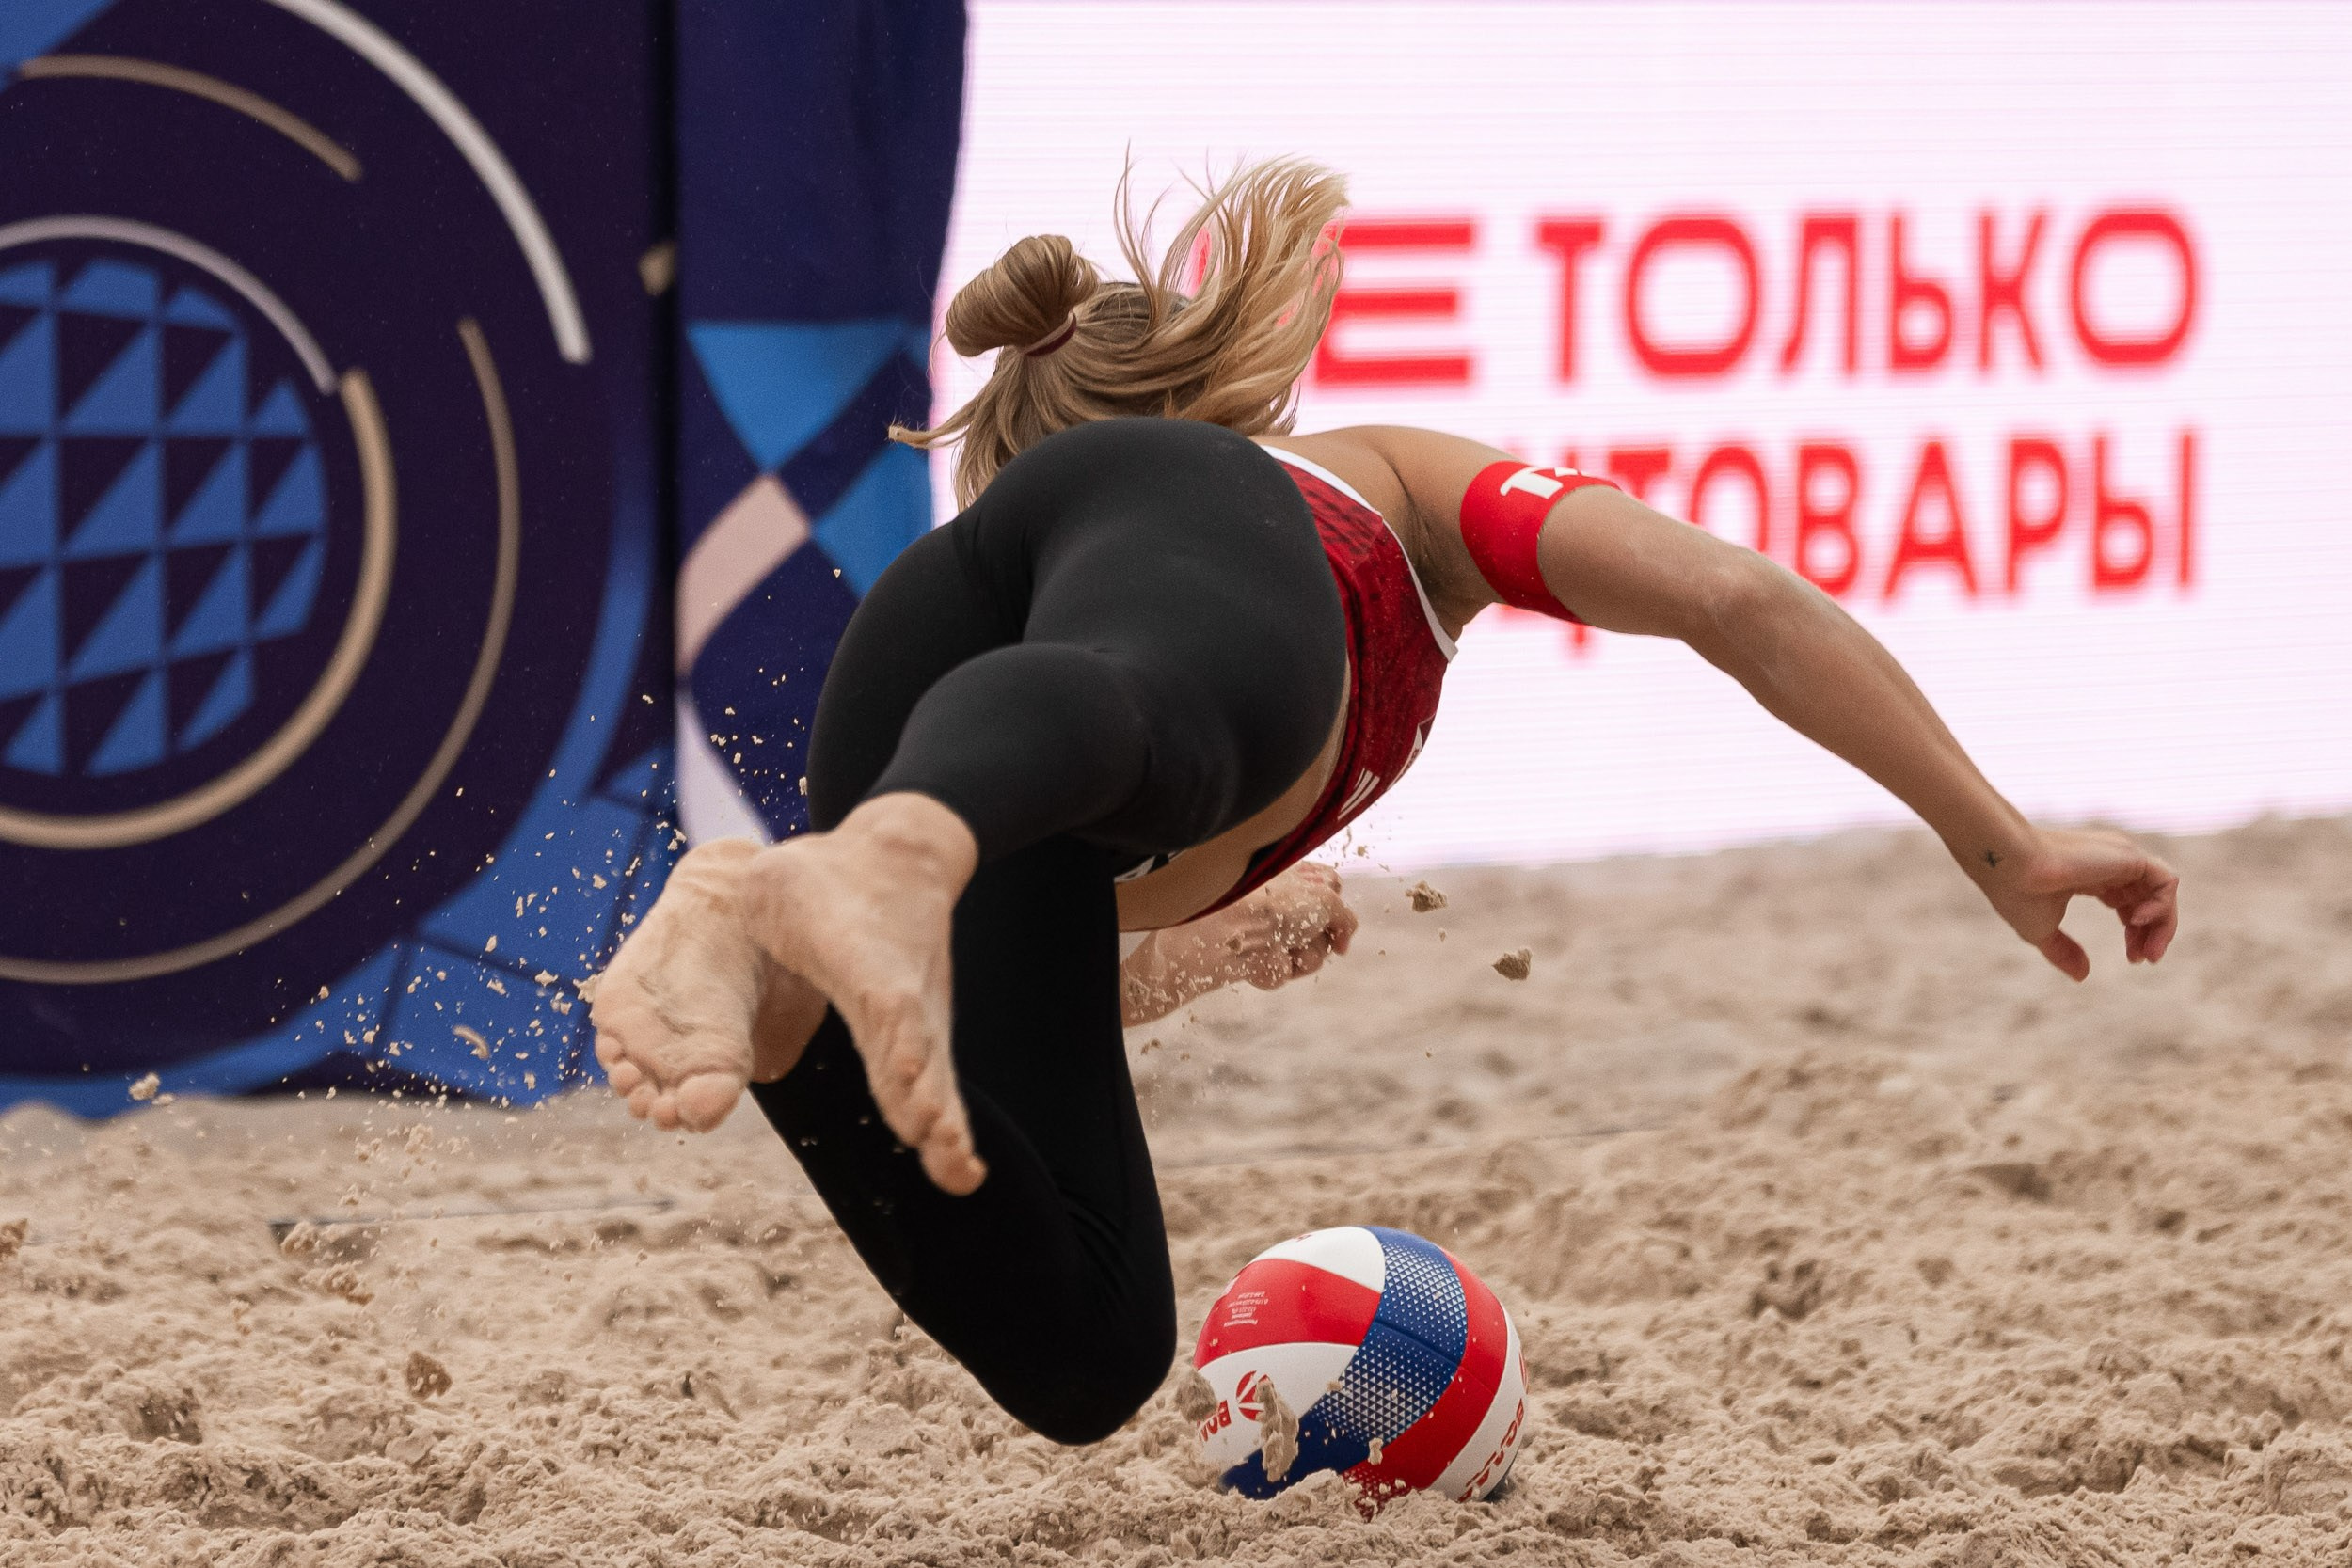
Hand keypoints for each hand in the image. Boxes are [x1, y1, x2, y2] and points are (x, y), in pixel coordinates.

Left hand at [1215, 861, 1359, 989]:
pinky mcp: (1265, 959)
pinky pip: (1291, 970)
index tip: (1331, 910)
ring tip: (1286, 948)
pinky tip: (1268, 959)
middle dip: (1322, 935)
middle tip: (1303, 931)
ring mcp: (1275, 933)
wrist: (1233, 930)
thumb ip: (1346, 918)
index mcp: (1296, 877)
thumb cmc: (1277, 903)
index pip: (1332, 890)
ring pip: (1314, 953)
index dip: (1335, 903)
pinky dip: (1283, 967)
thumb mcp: (1326, 898)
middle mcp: (1285, 903)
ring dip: (1306, 955)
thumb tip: (1342, 944)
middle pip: (1327, 927)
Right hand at [1978, 824, 2179, 980]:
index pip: (2128, 901)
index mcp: (2090, 875)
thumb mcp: (2041, 929)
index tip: (2132, 959)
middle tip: (2144, 960)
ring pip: (2163, 890)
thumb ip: (2063, 951)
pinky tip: (2138, 923)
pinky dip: (2163, 906)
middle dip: (2153, 932)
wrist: (2008, 863)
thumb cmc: (2018, 892)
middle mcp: (2110, 863)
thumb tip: (2082, 976)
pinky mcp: (2129, 857)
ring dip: (2163, 924)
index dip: (2136, 931)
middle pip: (2149, 897)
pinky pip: (2167, 882)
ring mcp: (2121, 857)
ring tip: (2148, 951)